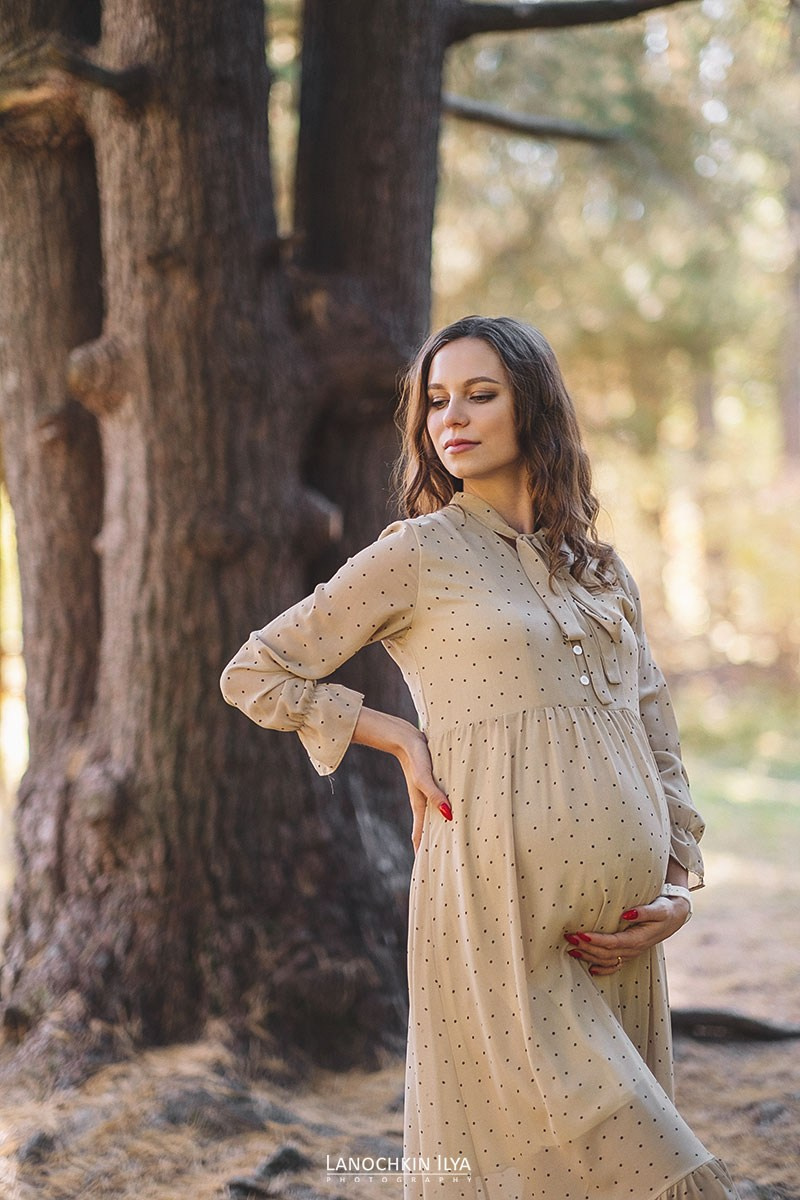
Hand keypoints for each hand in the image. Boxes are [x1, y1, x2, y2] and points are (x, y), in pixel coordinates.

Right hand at [396, 729, 450, 854]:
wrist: (406, 737)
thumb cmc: (415, 757)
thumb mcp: (424, 777)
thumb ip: (435, 795)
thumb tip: (448, 815)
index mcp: (421, 806)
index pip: (420, 837)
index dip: (422, 855)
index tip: (426, 874)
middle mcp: (425, 803)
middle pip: (429, 832)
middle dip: (433, 848)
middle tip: (442, 866)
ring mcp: (429, 794)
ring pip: (436, 818)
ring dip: (442, 831)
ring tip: (453, 845)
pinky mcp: (434, 784)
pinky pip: (441, 803)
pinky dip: (446, 813)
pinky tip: (454, 813)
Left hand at [564, 896, 690, 976]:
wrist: (675, 918)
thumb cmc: (665, 910)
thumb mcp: (659, 909)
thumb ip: (644, 912)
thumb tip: (626, 914)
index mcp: (638, 939)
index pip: (613, 942)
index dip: (596, 940)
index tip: (581, 934)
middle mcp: (633, 949)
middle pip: (606, 953)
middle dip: (586, 947)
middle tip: (569, 938)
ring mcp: (631, 953)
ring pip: (607, 960)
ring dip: (588, 956)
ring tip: (571, 949)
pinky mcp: (629, 953)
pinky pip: (614, 966)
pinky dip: (601, 969)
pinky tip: (590, 968)